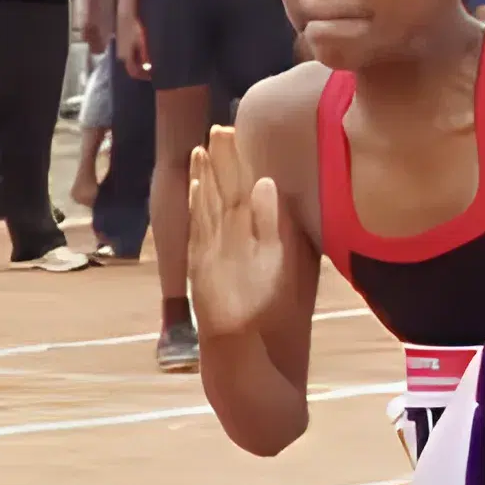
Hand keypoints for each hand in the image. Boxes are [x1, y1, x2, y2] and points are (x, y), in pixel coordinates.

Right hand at [191, 125, 311, 347]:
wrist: (250, 356)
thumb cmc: (272, 319)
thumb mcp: (286, 268)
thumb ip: (275, 230)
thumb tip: (269, 187)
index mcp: (250, 241)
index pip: (243, 195)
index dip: (241, 165)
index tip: (241, 134)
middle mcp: (229, 243)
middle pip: (225, 194)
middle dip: (223, 162)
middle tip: (220, 128)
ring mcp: (214, 254)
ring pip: (211, 207)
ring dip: (207, 178)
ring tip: (204, 148)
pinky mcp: (206, 268)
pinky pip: (204, 230)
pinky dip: (201, 207)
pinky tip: (198, 185)